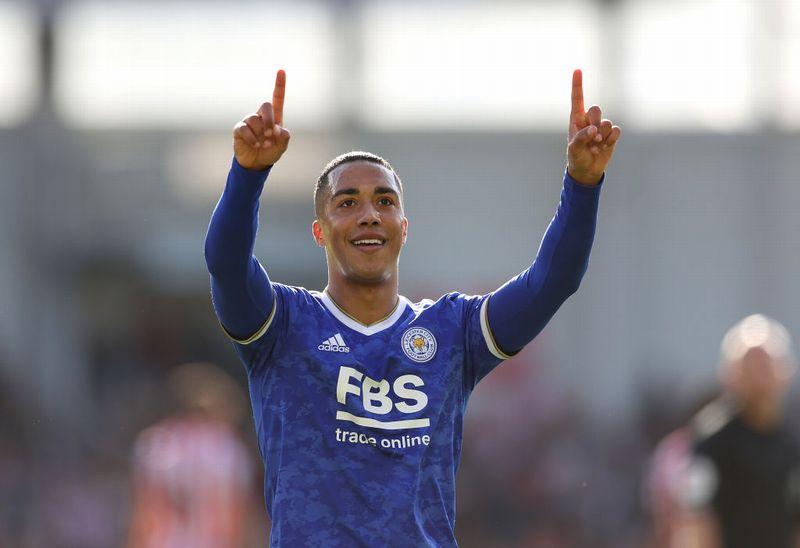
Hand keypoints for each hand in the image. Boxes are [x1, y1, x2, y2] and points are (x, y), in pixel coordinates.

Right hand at [233, 70, 290, 169]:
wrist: (256, 163)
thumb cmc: (270, 151)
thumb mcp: (282, 146)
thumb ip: (284, 137)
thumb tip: (278, 129)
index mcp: (274, 117)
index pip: (277, 98)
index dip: (280, 85)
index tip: (282, 71)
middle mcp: (261, 115)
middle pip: (265, 106)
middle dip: (270, 120)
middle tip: (271, 135)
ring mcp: (249, 121)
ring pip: (254, 119)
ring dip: (261, 133)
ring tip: (263, 144)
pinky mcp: (239, 129)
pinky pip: (244, 129)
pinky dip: (252, 138)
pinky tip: (256, 144)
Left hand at [566, 69, 620, 184]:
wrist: (587, 169)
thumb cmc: (576, 157)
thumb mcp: (574, 149)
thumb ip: (581, 137)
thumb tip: (593, 129)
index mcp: (576, 119)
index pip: (577, 99)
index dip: (577, 85)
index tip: (577, 70)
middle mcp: (589, 120)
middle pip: (596, 109)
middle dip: (595, 122)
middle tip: (592, 138)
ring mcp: (601, 126)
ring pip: (607, 122)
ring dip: (602, 136)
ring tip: (596, 146)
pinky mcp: (611, 134)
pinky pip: (616, 131)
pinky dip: (611, 140)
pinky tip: (605, 147)